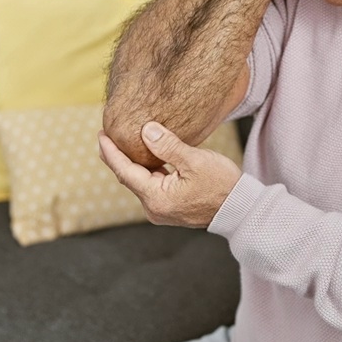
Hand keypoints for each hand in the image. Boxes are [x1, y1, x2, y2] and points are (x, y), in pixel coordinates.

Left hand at [98, 122, 243, 228]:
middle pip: (129, 178)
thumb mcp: (195, 160)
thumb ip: (168, 146)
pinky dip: (146, 170)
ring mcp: (161, 210)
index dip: (111, 152)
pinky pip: (151, 186)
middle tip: (106, 135)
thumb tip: (145, 130)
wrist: (239, 209)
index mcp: (157, 198)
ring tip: (123, 143)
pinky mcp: (169, 208)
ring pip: (140, 182)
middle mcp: (154, 208)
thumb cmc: (221, 184)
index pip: (125, 171)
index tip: (101, 134)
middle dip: (117, 157)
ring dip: (132, 163)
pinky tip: (146, 157)